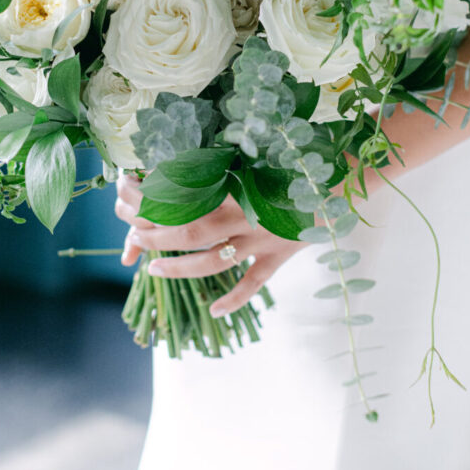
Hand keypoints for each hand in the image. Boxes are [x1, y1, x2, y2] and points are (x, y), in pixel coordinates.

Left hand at [115, 172, 299, 314]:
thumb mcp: (256, 160)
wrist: (336, 183)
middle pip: (192, 231)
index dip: (156, 202)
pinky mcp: (279, 256)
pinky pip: (253, 284)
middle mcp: (246, 216)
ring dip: (180, 267)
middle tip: (135, 240)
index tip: (133, 200)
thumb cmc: (293, 166)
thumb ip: (222, 167)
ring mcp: (262, 240)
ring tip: (154, 270)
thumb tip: (180, 167)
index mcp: (237, 187)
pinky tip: (213, 310)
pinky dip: (233, 299)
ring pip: (214, 261)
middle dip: (158, 237)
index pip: (186, 198)